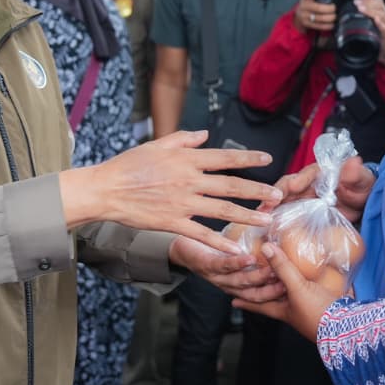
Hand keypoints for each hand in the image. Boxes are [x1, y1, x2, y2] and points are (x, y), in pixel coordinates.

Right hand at [61, 130, 281, 252]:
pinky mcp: (173, 222)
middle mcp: (189, 180)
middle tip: (278, 194)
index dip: (248, 158)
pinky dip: (219, 242)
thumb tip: (206, 135)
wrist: (106, 189)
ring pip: (222, 210)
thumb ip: (184, 140)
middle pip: (231, 185)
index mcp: (186, 159)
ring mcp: (182, 203)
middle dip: (257, 190)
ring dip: (247, 216)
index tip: (268, 159)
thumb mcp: (157, 144)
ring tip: (267, 220)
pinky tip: (236, 249)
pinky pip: (201, 234)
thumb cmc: (129, 164)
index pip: (225, 157)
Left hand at [168, 236, 284, 301]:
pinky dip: (236, 262)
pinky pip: (222, 265)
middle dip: (271, 289)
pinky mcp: (205, 264)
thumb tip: (284, 236)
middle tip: (289, 283)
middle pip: (253, 292)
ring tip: (272, 270)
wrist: (181, 246)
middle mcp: (228, 285)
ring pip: (240, 281)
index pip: (261, 294)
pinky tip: (248, 257)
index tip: (297, 289)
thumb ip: (260, 246)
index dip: (277, 293)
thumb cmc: (215, 247)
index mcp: (238, 284)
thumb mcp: (241, 247)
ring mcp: (216, 277)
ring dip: (257, 277)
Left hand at [233, 242, 339, 340]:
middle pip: (274, 295)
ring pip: (294, 289)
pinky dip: (312, 275)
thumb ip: (282, 268)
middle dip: (265, 286)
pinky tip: (315, 264)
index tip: (231, 298)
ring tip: (282, 266)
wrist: (349, 325)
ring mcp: (310, 304)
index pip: (258, 303)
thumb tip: (265, 247)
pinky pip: (314, 285)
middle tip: (254, 276)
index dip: (245, 300)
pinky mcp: (325, 298)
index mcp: (282, 310)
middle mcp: (294, 308)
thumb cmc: (318, 313)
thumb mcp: (296, 289)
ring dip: (289, 278)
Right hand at [263, 156, 375, 223]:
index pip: (304, 174)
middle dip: (273, 195)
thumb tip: (354, 161)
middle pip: (285, 189)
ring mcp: (301, 200)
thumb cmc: (360, 189)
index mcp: (318, 173)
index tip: (294, 185)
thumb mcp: (361, 180)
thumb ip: (355, 173)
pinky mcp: (299, 215)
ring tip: (261, 218)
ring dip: (270, 209)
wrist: (361, 207)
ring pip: (280, 203)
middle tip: (266, 205)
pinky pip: (285, 217)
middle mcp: (305, 185)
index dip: (297, 180)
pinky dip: (276, 222)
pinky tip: (269, 230)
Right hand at [293, 0, 334, 33]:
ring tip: (336, 16)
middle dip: (328, 8)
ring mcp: (305, 15)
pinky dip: (327, 25)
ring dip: (330, 18)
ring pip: (319, 18)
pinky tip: (333, 23)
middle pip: (317, 7)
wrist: (299, 15)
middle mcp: (304, 5)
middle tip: (335, 8)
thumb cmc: (311, 0)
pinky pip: (319, 26)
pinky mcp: (307, 24)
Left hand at [354, 0, 384, 67]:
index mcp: (384, 16)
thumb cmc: (380, 39)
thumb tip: (357, 9)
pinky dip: (380, 23)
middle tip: (357, 1)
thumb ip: (367, 17)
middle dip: (368, 2)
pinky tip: (376, 20)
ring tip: (362, 8)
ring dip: (371, 11)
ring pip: (382, 15)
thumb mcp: (373, 25)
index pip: (379, 2)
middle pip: (380, 6)